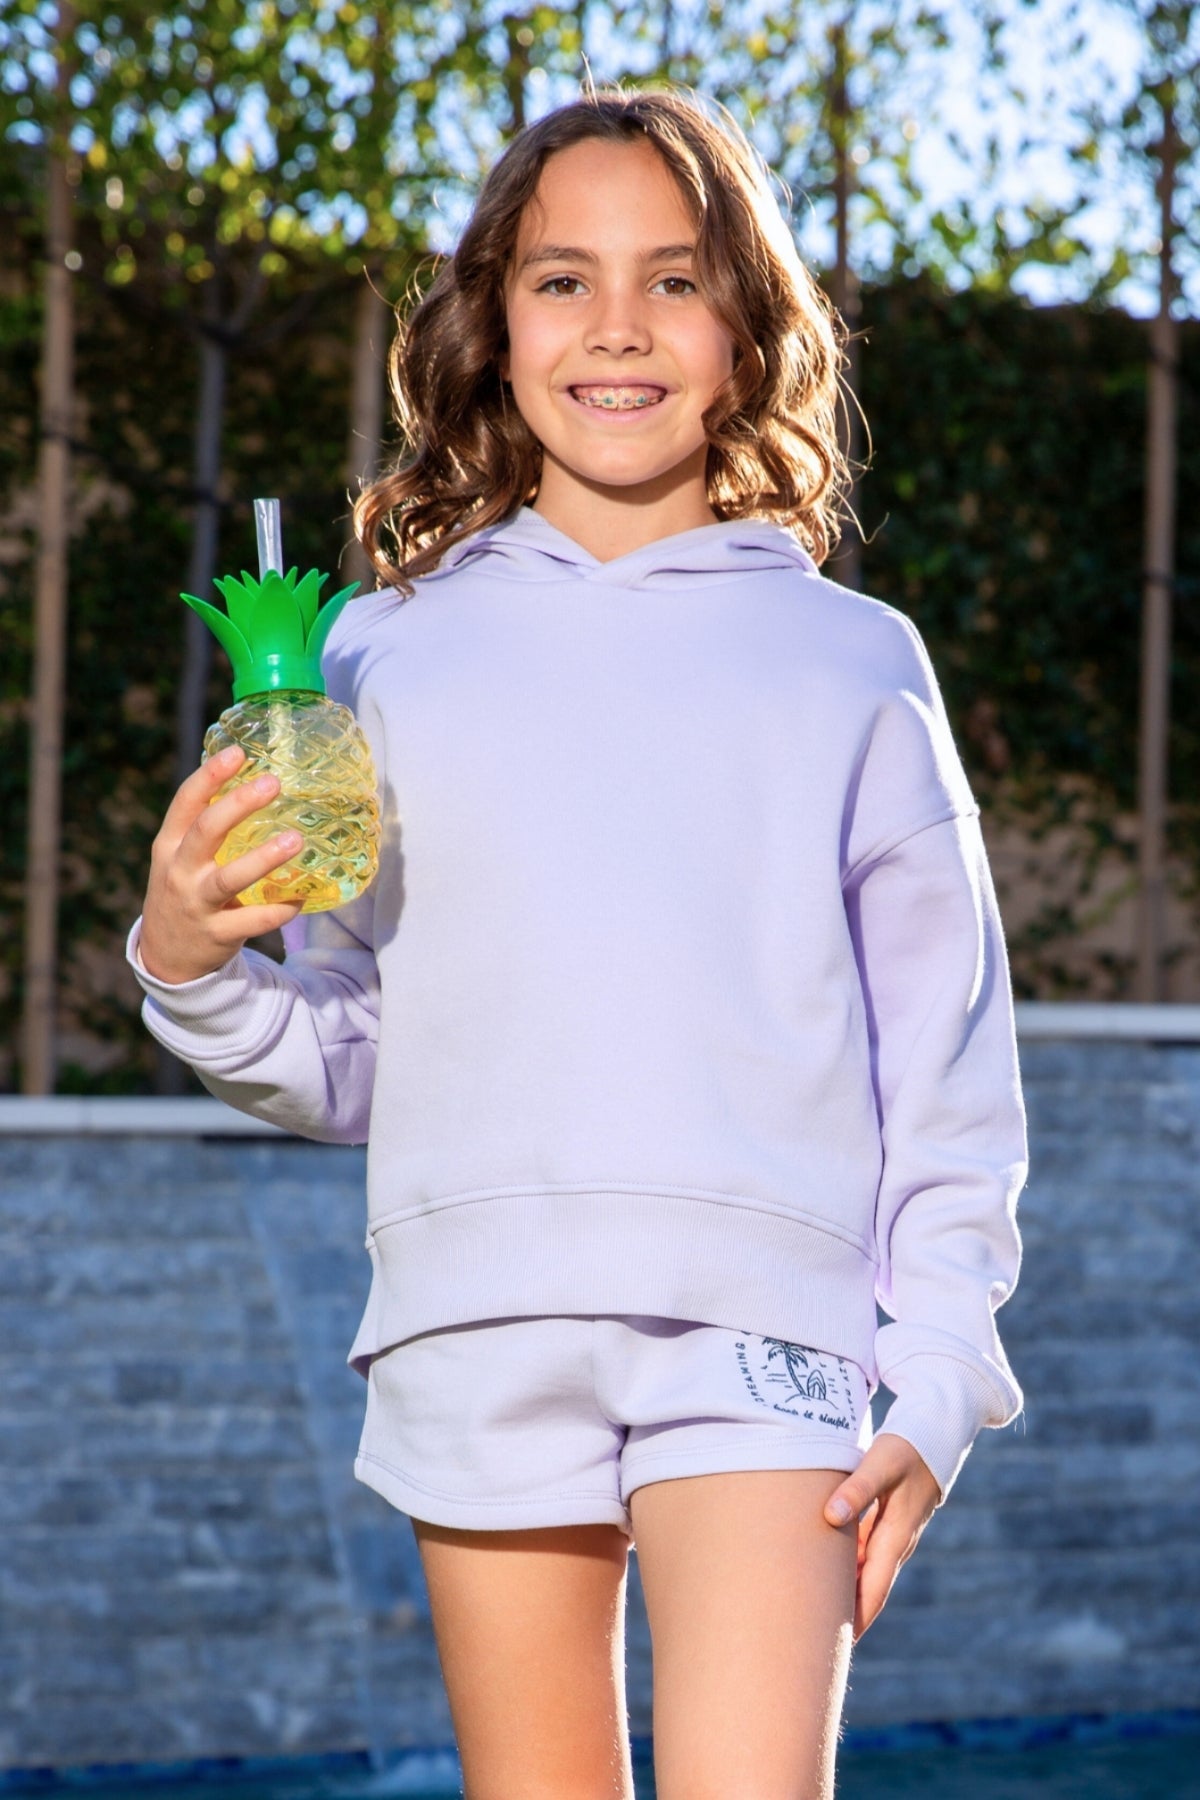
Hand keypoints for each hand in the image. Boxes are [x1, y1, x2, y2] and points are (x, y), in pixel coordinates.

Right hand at [139, 744, 304, 984]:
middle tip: (273, 782)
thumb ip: (205, 828)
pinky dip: (279, 909)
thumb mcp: (180, 858)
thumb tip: (250, 783)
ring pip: (230, 878)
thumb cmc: (184, 892)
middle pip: (206, 831)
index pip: (185, 803)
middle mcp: (179, 872)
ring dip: (264, 859)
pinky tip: (302, 897)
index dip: (210, 776)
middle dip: (238, 805)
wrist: (165, 957)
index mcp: (169, 846)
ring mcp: (196, 904)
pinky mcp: (216, 935)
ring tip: (296, 840)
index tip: (238, 752)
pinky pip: (252, 920)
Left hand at [823, 1432, 941, 1638]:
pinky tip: (827, 1569)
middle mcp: (896, 1541)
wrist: (937, 1432)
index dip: (856, 1619)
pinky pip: (865, 1552)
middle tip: (819, 1641)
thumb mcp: (880, 1463)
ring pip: (866, 1571)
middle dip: (848, 1615)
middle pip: (869, 1589)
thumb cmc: (908, 1447)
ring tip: (818, 1612)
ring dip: (846, 1591)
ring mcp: (893, 1532)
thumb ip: (856, 1490)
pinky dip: (848, 1566)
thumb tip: (830, 1517)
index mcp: (895, 1536)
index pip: (873, 1590)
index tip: (837, 1646)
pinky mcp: (888, 1519)